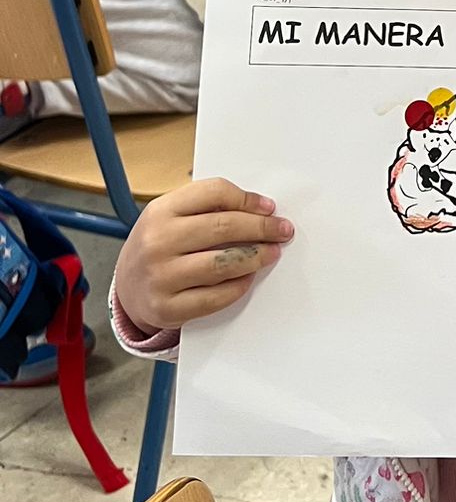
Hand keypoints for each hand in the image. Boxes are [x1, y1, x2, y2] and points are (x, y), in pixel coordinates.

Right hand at [115, 178, 293, 332]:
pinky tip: (248, 277)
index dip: (247, 199)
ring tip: (271, 253)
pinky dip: (238, 286)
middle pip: (223, 227)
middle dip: (261, 227)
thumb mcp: (171, 216)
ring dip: (256, 257)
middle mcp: (157, 242)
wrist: (127, 288)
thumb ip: (206, 207)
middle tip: (282, 230)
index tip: (268, 207)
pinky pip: (215, 297)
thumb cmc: (159, 245)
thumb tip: (259, 208)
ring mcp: (161, 277)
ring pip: (223, 263)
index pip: (214, 193)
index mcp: (160, 211)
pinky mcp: (168, 308)